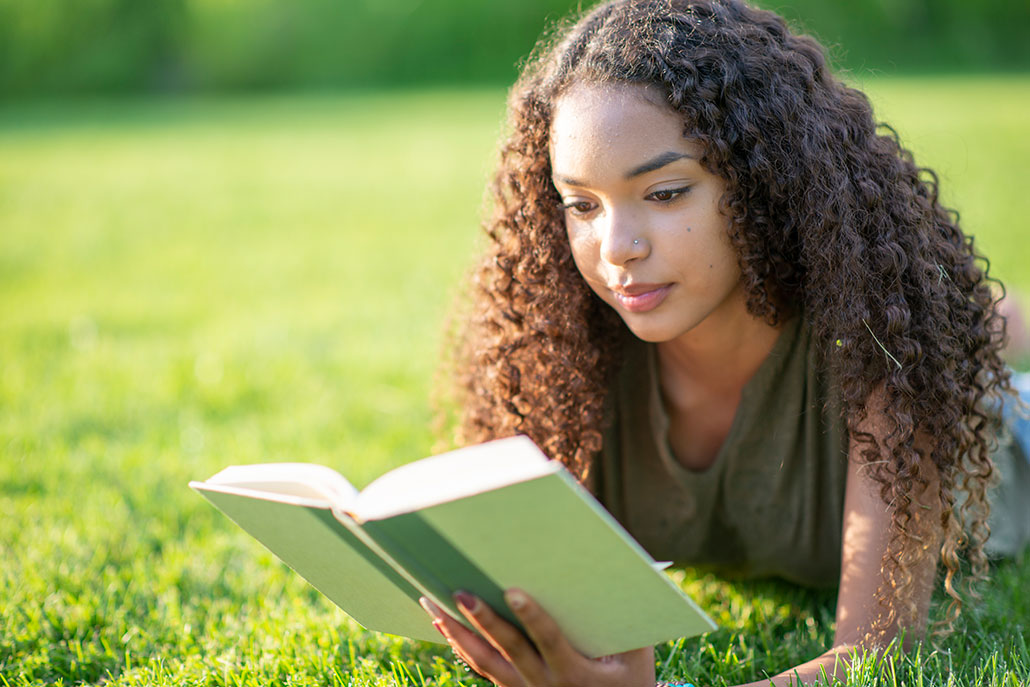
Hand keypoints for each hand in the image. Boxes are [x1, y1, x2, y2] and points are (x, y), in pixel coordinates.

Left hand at [419, 589, 655, 686]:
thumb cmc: (629, 680)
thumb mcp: (638, 653)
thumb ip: (625, 616)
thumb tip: (616, 565)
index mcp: (577, 674)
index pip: (551, 641)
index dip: (533, 617)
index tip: (514, 592)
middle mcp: (546, 685)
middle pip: (508, 650)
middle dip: (483, 620)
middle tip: (461, 592)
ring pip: (483, 661)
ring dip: (457, 632)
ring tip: (433, 603)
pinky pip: (481, 668)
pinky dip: (460, 644)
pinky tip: (442, 622)